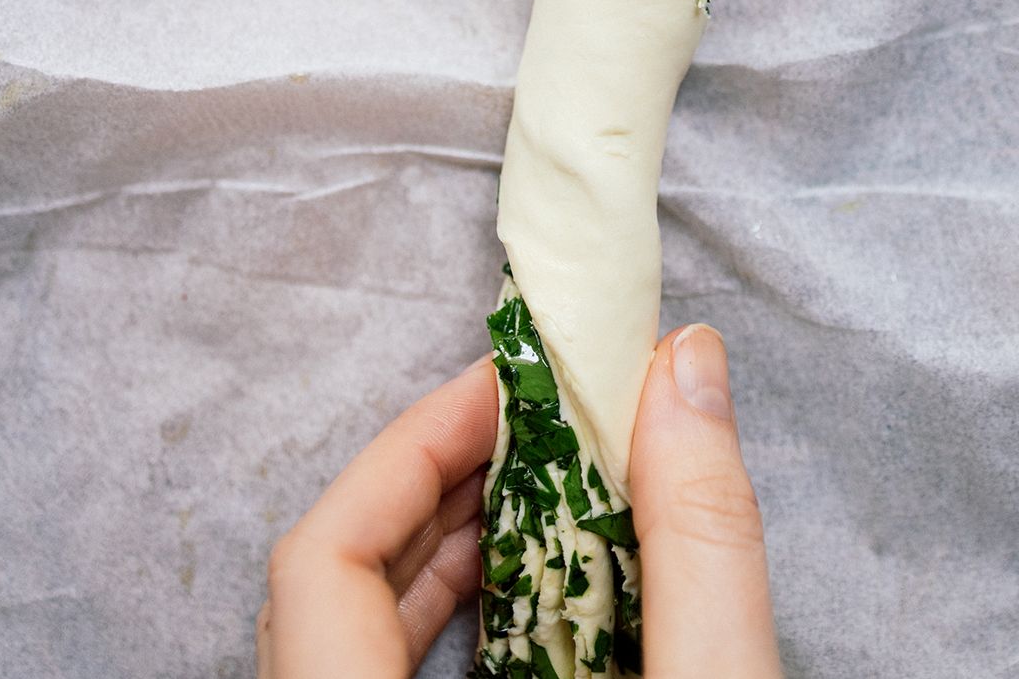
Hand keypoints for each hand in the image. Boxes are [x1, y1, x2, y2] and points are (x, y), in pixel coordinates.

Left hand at [258, 326, 780, 676]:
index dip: (410, 451)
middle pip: (332, 583)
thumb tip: (686, 368)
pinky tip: (529, 585)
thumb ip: (695, 542)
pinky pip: (379, 668)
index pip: (323, 556)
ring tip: (542, 480)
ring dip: (445, 546)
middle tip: (534, 415)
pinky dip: (449, 615)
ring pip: (351, 630)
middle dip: (437, 482)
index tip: (503, 384)